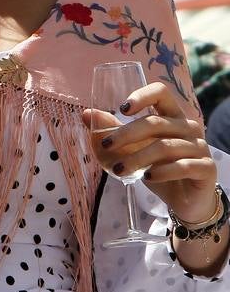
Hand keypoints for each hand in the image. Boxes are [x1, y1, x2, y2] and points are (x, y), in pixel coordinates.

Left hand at [82, 81, 216, 222]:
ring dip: (137, 158)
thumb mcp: (133, 148)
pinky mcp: (207, 168)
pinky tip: (147, 177)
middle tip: (105, 145)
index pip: (161, 92)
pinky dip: (162, 171)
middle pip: (155, 122)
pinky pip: (183, 166)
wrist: (185, 199)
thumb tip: (86, 114)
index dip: (142, 95)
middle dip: (126, 134)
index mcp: (171, 115)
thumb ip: (113, 129)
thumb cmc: (158, 166)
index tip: (122, 108)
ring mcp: (200, 147)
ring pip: (164, 147)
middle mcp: (188, 126)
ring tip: (118, 169)